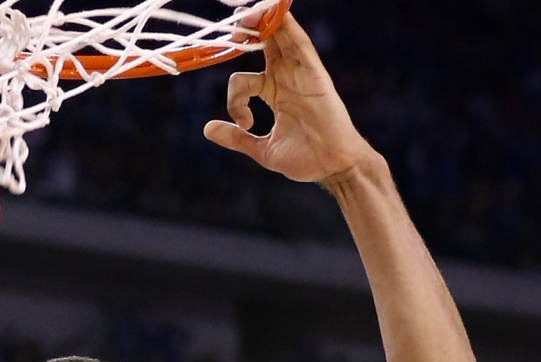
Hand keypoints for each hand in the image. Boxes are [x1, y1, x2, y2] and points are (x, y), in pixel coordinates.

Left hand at [203, 13, 374, 183]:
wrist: (333, 167)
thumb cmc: (305, 160)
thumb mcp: (262, 149)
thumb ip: (236, 138)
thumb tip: (207, 129)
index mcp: (274, 92)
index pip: (242, 80)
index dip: (235, 97)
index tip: (244, 122)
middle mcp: (286, 77)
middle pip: (264, 42)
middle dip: (246, 29)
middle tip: (232, 24)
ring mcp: (300, 73)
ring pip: (280, 36)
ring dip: (263, 21)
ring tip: (245, 14)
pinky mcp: (314, 73)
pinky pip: (300, 43)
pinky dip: (288, 27)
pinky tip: (277, 12)